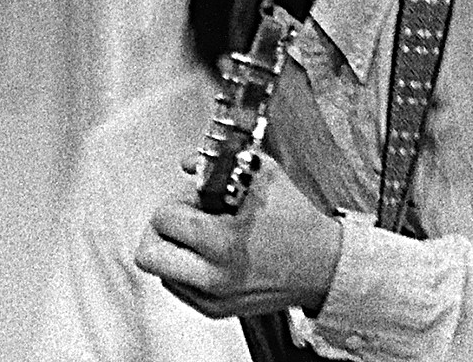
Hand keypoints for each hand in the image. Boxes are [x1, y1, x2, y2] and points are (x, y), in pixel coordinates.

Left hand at [134, 152, 341, 318]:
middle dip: (162, 229)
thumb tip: (186, 162)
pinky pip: (178, 287)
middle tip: (184, 219)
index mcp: (224, 242)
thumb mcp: (263, 175)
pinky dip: (186, 268)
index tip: (198, 199)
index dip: (179, 200)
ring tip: (203, 237)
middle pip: (149, 254)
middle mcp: (214, 276)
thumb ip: (219, 162)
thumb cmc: (296, 220)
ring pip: (160, 271)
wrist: (323, 264)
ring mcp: (214, 298)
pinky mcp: (216, 310)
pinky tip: (211, 254)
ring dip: (174, 248)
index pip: (164, 219)